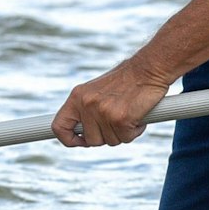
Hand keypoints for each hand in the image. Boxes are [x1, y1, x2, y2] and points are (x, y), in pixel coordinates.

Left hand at [51, 60, 170, 147]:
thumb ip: (87, 110)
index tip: (81, 141)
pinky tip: (138, 116)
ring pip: (110, 141)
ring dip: (122, 133)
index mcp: (77, 97)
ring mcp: (103, 112)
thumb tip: (82, 135)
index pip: (59, 126)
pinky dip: (135, 131)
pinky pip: (126, 138)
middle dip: (106, 136)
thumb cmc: (127, 79)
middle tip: (118, 121)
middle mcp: (87, 104)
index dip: (69, 139)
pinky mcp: (121, 119)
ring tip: (129, 114)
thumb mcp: (98, 90)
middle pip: (91, 140)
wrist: (149, 68)